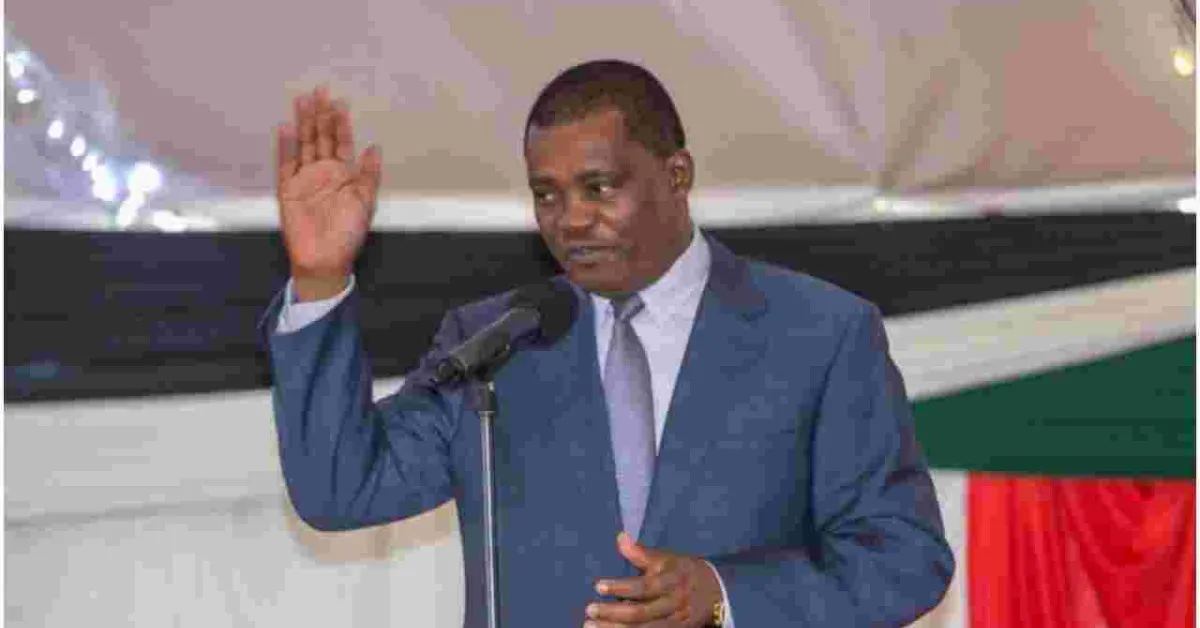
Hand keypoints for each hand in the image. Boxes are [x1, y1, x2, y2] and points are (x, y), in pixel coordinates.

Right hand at [275, 86, 381, 300]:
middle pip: (320, 138)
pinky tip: (286, 128)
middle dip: (320, 115)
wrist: (324, 260)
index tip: (341, 102)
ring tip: (303, 100)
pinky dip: (285, 147)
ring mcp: (304, 179)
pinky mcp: (287, 189)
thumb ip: (369, 174)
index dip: (341, 123)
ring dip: (303, 123)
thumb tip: (375, 147)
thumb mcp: (365, 203)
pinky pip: (285, 164)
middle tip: (320, 90)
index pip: (341, 142)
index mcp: (343, 175)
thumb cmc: (347, 234)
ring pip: (303, 145)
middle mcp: (323, 172)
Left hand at [585, 532, 722, 627]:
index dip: (620, 588)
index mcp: (672, 582)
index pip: (644, 587)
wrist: (716, 592)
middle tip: (589, 610)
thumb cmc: (683, 571)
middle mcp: (674, 605)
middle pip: (641, 613)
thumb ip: (642, 553)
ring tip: (590, 626)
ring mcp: (675, 623)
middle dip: (613, 614)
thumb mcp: (667, 558)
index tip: (597, 586)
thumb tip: (620, 537)